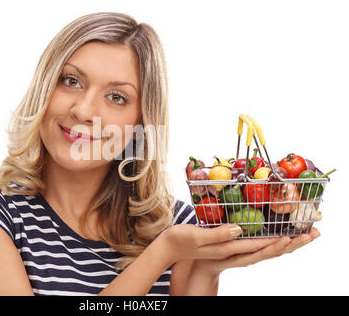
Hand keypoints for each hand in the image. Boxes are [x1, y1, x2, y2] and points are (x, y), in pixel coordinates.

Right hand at [180, 227, 320, 294]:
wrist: (170, 249)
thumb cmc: (180, 241)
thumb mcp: (197, 236)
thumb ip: (218, 233)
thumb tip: (239, 229)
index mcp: (226, 249)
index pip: (256, 248)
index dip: (275, 242)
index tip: (292, 236)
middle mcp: (233, 251)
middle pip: (266, 251)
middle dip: (289, 244)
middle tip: (310, 235)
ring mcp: (232, 250)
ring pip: (263, 249)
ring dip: (284, 243)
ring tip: (302, 235)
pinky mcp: (230, 245)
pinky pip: (256, 245)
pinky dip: (269, 241)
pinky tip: (275, 235)